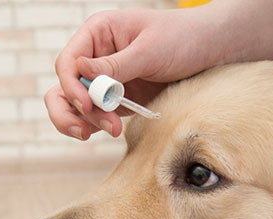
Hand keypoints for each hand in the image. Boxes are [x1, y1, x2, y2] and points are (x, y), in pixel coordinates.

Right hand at [45, 7, 222, 139]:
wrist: (208, 50)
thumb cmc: (181, 38)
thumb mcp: (149, 49)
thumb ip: (116, 64)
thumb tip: (80, 71)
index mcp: (98, 34)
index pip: (68, 63)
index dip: (72, 87)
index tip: (88, 105)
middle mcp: (96, 57)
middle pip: (64, 87)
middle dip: (69, 111)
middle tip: (84, 131)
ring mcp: (106, 80)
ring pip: (77, 106)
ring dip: (87, 122)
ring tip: (113, 130)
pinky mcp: (119, 100)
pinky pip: (98, 115)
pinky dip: (99, 125)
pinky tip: (112, 130)